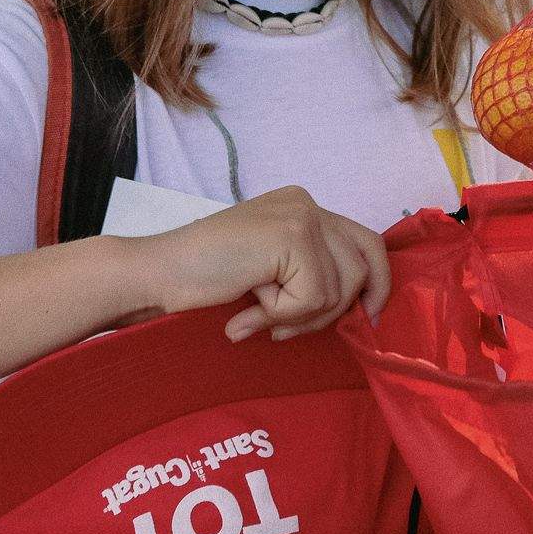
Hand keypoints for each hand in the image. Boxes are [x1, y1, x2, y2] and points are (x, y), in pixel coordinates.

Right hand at [132, 186, 391, 342]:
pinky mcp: (292, 236)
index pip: (366, 242)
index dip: (376, 283)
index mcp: (303, 207)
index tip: (369, 317)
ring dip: (299, 318)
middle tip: (286, 329)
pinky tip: (248, 312)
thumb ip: (310, 276)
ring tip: (258, 316)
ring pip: (339, 289)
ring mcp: (301, 216)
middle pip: (364, 265)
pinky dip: (281, 316)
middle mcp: (306, 204)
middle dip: (334, 310)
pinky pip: (313, 298)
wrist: (156, 274)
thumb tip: (362, 308)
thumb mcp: (270, 273)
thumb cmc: (205, 280)